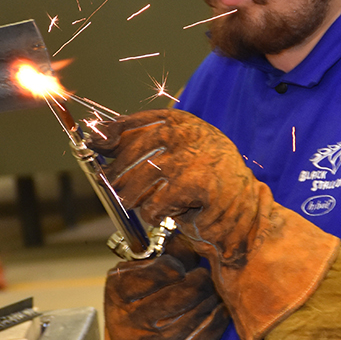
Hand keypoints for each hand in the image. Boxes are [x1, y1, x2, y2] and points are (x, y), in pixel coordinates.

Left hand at [89, 110, 340, 339]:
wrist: (247, 214)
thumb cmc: (207, 187)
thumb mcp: (177, 156)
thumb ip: (143, 145)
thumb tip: (97, 140)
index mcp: (181, 122)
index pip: (132, 123)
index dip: (108, 136)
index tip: (93, 147)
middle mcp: (185, 134)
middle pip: (128, 156)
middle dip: (117, 181)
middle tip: (124, 196)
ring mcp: (190, 157)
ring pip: (135, 184)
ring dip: (139, 202)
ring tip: (159, 205)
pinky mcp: (194, 184)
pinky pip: (153, 206)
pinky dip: (157, 217)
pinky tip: (174, 214)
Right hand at [103, 236, 227, 339]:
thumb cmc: (139, 309)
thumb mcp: (138, 279)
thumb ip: (162, 256)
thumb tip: (188, 236)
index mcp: (118, 292)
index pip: (164, 268)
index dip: (178, 265)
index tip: (180, 268)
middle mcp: (130, 322)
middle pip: (186, 291)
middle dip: (201, 281)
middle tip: (204, 279)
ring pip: (199, 312)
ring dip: (212, 300)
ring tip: (211, 294)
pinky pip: (207, 336)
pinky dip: (217, 321)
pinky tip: (218, 312)